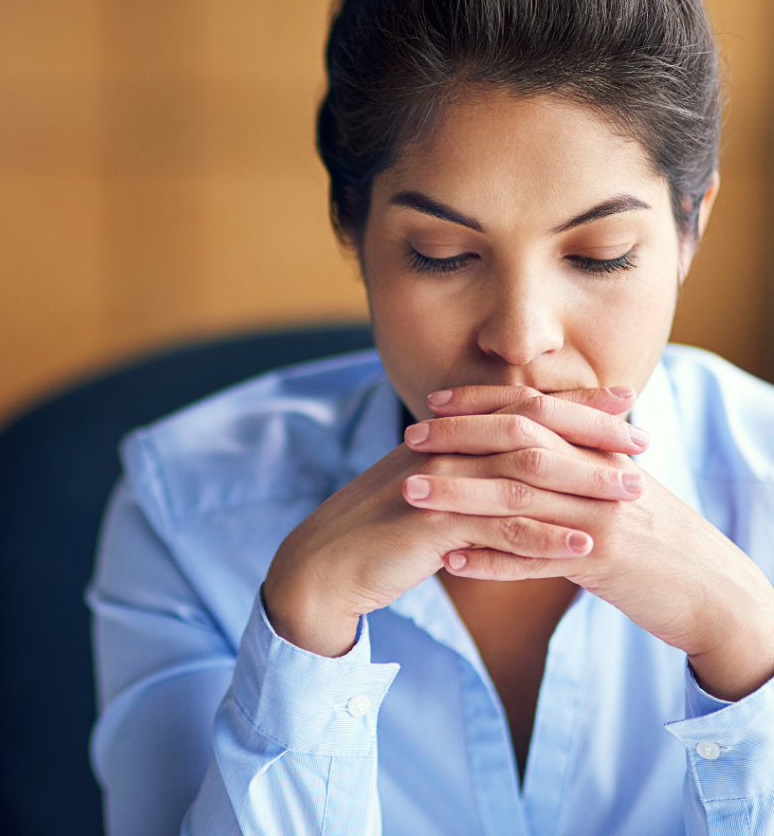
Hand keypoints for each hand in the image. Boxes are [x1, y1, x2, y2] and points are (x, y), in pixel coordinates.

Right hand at [262, 386, 644, 657]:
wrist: (324, 564)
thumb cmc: (377, 531)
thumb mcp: (424, 491)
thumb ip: (463, 472)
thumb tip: (505, 468)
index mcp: (443, 437)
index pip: (516, 408)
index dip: (569, 403)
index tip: (619, 401)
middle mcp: (443, 450)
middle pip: (527, 431)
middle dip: (588, 433)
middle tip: (641, 441)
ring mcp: (437, 485)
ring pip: (522, 477)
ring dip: (580, 484)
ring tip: (630, 495)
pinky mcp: (431, 526)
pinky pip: (499, 530)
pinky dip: (545, 538)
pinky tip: (584, 546)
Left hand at [405, 386, 773, 700]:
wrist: (714, 589)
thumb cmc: (657, 536)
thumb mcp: (618, 484)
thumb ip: (575, 458)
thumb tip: (528, 433)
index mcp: (598, 449)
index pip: (533, 409)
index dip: (480, 402)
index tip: (433, 402)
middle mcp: (598, 473)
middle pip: (519, 444)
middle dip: (459, 438)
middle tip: (408, 439)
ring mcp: (601, 515)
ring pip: (519, 499)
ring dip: (460, 496)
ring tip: (411, 494)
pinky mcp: (604, 561)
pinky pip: (537, 559)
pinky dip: (492, 560)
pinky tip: (450, 562)